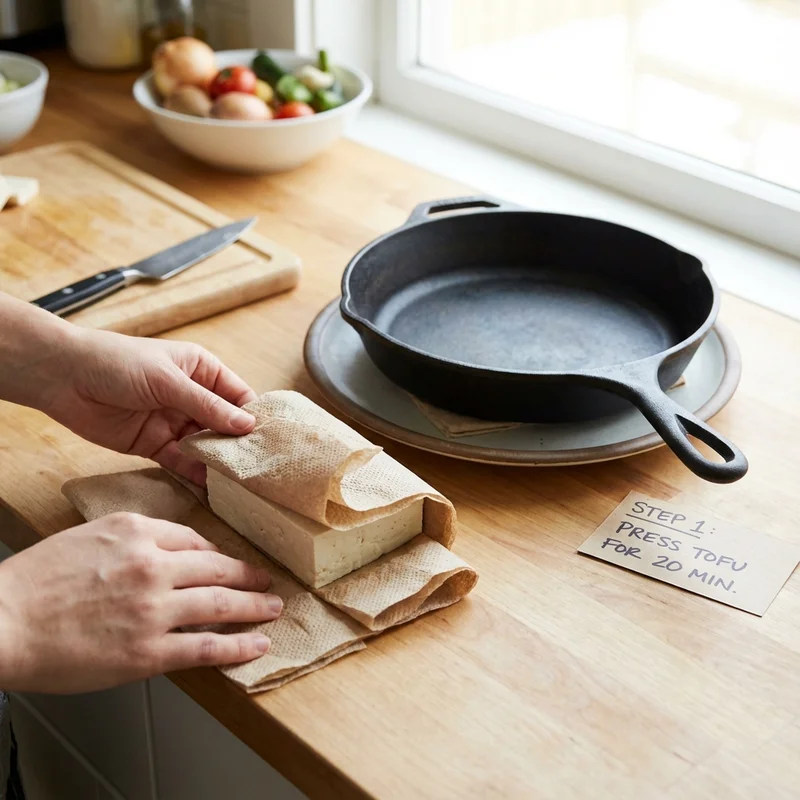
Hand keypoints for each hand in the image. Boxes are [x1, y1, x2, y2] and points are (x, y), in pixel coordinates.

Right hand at [0, 513, 281, 693]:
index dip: (217, 554)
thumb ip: (134, 540)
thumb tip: (168, 552)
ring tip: (272, 609)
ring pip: (221, 604)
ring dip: (254, 607)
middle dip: (248, 576)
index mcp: (136, 532)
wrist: (1, 622)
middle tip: (266, 581)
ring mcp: (153, 609)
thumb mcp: (88, 537)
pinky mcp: (147, 652)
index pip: (194, 540)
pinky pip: (206, 647)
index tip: (229, 562)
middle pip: (217, 568)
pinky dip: (237, 646)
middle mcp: (152, 565)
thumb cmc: (36, 581)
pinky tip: (256, 644)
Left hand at [43, 327, 257, 484]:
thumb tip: (247, 425)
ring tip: (241, 481)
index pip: (239, 396)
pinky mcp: (154, 444)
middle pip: (225, 424)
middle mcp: (192, 397)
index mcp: (201, 370)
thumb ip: (207, 406)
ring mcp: (173, 421)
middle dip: (239, 444)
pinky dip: (194, 472)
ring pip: (205, 445)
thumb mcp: (168, 380)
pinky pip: (181, 460)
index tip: (271, 440)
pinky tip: (211, 485)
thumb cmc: (117, 362)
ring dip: (219, 460)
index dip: (254, 417)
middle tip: (259, 467)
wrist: (62, 377)